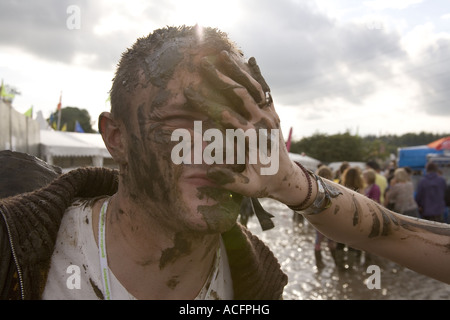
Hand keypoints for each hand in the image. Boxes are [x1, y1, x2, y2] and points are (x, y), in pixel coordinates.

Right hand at [184, 50, 299, 202]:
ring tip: (222, 54)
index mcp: (251, 139)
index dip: (205, 102)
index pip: (225, 115)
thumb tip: (208, 172)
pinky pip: (265, 91)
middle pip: (239, 94)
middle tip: (202, 63)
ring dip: (237, 70)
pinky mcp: (273, 113)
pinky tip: (250, 60)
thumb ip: (229, 180)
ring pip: (253, 87)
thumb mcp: (248, 188)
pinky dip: (258, 75)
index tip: (189, 91)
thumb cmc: (264, 183)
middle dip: (219, 78)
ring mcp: (269, 116)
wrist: (288, 178)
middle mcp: (261, 123)